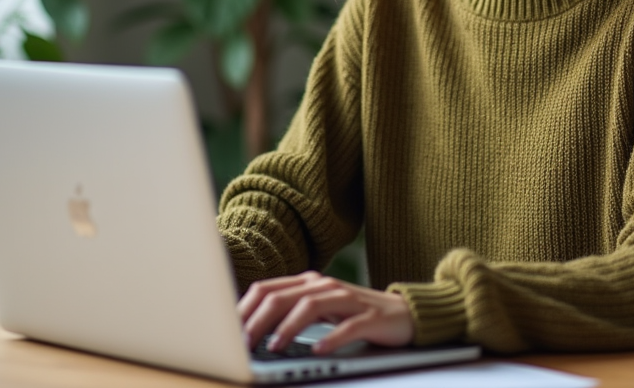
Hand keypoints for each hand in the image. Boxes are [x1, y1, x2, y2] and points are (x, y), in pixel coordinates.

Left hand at [237, 271, 413, 354]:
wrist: (405, 313)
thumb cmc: (355, 314)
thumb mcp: (320, 310)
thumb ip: (290, 311)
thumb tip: (249, 329)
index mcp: (309, 282)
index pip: (266, 289)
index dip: (243, 310)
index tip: (227, 333)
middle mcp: (326, 286)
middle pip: (283, 297)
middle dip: (257, 321)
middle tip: (243, 344)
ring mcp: (349, 299)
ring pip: (311, 306)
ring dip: (288, 327)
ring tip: (274, 346)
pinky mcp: (370, 316)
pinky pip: (347, 326)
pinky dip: (330, 338)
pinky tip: (317, 350)